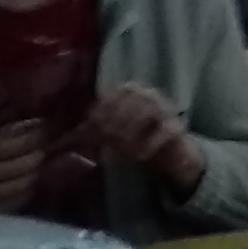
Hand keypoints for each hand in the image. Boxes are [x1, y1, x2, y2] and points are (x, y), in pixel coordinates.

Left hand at [87, 83, 205, 195]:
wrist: (170, 150)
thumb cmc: (135, 137)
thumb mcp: (112, 133)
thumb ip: (95, 131)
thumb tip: (70, 138)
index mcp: (129, 91)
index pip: (113, 94)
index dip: (100, 110)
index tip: (90, 128)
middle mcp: (148, 94)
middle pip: (129, 101)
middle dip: (113, 122)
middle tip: (104, 141)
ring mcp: (165, 108)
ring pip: (147, 112)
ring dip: (131, 131)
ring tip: (121, 149)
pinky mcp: (177, 126)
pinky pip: (165, 130)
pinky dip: (150, 143)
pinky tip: (139, 157)